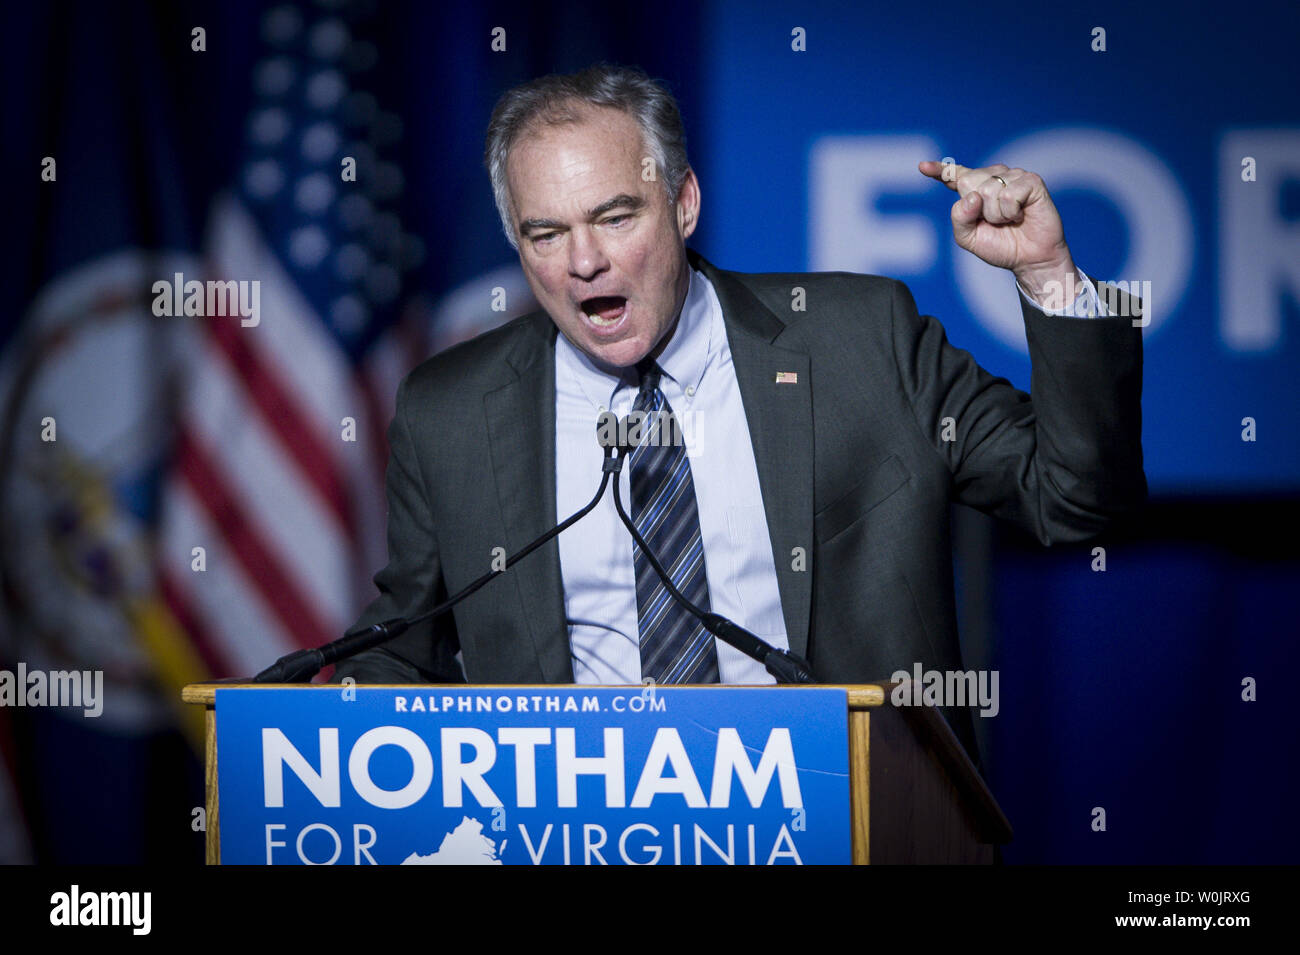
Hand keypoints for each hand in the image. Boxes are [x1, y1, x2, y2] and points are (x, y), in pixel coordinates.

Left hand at [918, 160, 1076, 306]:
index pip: (954, 176)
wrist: (1030, 258)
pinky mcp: (1031, 181)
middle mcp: (993, 177)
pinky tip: (1021, 215)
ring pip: (988, 189)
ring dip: (997, 214)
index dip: (939, 170)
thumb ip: (959, 218)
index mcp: (975, 190)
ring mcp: (1013, 176)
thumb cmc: (1001, 246)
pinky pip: (1009, 193)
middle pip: (968, 181)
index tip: (923, 167)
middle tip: (995, 221)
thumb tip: (972, 197)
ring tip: (1010, 219)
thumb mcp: (969, 238)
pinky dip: (1011, 211)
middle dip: (978, 209)